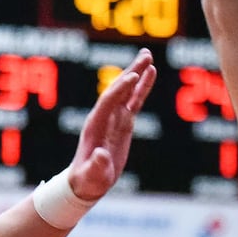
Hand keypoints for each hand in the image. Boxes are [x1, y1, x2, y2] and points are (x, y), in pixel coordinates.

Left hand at [67, 49, 155, 199]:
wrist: (87, 181)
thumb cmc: (88, 180)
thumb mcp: (92, 176)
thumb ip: (96, 166)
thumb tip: (101, 155)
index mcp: (95, 126)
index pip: (108, 102)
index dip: (121, 89)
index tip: (133, 76)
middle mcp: (104, 117)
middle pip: (118, 89)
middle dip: (131, 72)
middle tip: (145, 55)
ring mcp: (114, 118)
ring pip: (127, 91)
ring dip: (137, 73)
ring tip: (148, 57)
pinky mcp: (123, 122)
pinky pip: (134, 101)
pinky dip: (142, 87)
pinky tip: (150, 74)